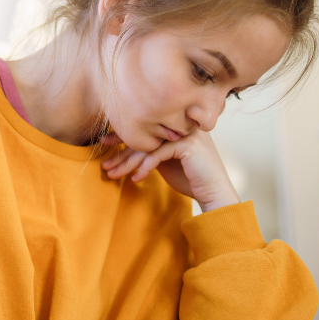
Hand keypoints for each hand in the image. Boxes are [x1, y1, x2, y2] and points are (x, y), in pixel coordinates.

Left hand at [101, 130, 240, 211]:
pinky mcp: (187, 145)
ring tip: (113, 174)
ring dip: (127, 162)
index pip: (144, 128)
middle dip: (120, 152)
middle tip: (104, 163)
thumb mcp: (166, 162)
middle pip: (143, 136)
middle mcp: (180, 126)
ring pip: (147, 145)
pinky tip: (137, 179)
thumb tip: (125, 149)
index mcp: (175, 127)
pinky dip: (145, 167)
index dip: (123, 135)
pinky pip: (157, 154)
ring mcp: (185, 133)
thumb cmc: (191, 179)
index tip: (104, 143)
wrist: (214, 193)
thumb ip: (151, 151)